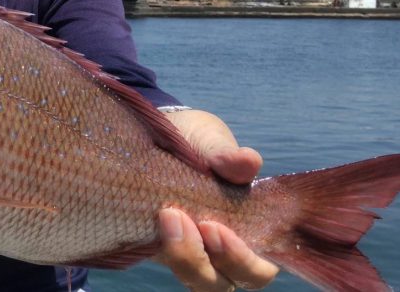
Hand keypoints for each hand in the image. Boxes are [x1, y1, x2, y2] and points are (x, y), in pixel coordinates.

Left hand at [155, 110, 279, 290]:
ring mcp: (185, 249)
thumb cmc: (195, 142)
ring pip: (194, 278)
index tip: (217, 227)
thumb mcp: (209, 140)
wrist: (154, 134)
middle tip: (202, 222)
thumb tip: (248, 162)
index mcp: (247, 230)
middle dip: (215, 261)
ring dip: (184, 255)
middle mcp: (217, 249)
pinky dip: (158, 246)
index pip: (259, 268)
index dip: (244, 261)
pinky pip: (160, 261)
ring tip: (169, 214)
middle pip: (223, 284)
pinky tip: (150, 219)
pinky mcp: (153, 245)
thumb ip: (226, 154)